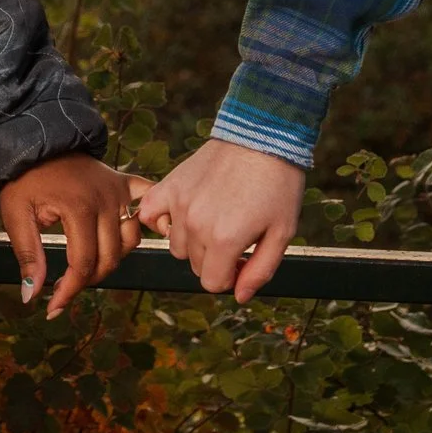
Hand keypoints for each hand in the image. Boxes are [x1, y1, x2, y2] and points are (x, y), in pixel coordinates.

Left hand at [0, 154, 148, 318]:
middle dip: (88, 280)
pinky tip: (155, 230)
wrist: (35, 142)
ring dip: (112, 258)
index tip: (54, 308)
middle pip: (109, 258)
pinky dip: (154, 217)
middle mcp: (106, 200)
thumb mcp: (16, 216)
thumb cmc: (23, 179)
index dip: (70, 291)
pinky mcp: (123, 183)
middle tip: (65, 287)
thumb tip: (32, 295)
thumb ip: (28, 255)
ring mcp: (118, 191)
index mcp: (79, 208)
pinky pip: (148, 201)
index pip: (83, 264)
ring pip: (129, 240)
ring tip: (88, 265)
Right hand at [135, 137, 305, 303]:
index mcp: (225, 240)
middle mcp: (197, 225)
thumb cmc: (278, 185)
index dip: (231, 276)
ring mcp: (180, 204)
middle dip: (216, 259)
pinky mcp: (171, 185)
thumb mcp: (282, 233)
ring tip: (216, 219)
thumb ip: (260, 271)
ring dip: (194, 241)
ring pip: (176, 246)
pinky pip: (149, 215)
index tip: (244, 258)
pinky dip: (161, 220)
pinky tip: (181, 216)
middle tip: (236, 235)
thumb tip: (238, 296)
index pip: (212, 283)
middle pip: (196, 266)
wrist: (263, 135)